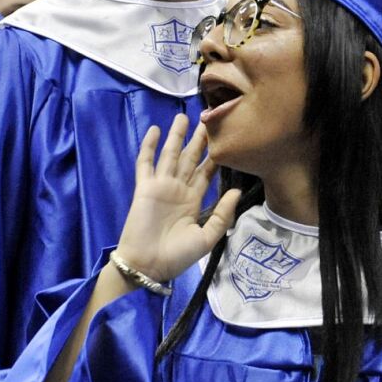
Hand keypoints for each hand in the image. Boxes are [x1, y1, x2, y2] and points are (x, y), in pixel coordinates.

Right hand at [112, 115, 239, 284]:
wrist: (149, 265)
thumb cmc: (178, 256)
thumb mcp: (207, 237)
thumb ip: (222, 214)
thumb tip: (237, 191)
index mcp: (194, 201)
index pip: (207, 172)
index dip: (215, 156)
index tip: (225, 138)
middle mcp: (178, 189)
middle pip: (190, 158)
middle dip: (198, 139)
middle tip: (207, 118)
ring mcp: (161, 187)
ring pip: (170, 155)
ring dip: (176, 136)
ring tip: (183, 116)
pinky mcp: (145, 188)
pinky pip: (146, 163)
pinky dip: (149, 146)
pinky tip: (154, 130)